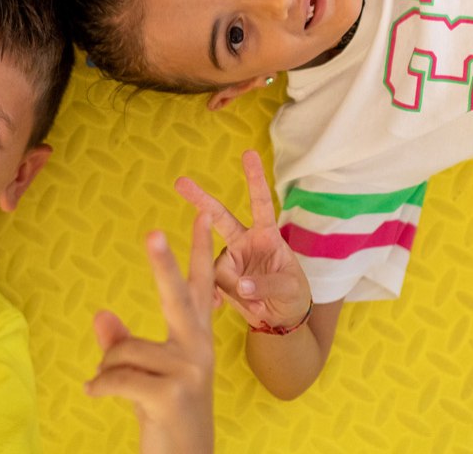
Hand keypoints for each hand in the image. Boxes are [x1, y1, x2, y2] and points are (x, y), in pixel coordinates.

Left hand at [85, 213, 217, 453]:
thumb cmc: (164, 416)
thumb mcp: (144, 375)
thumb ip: (124, 344)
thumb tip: (101, 315)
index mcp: (197, 341)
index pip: (199, 289)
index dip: (200, 253)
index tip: (202, 217)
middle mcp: (199, 351)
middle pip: (177, 297)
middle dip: (163, 264)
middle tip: (153, 232)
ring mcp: (189, 372)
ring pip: (124, 350)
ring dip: (107, 370)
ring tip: (109, 387)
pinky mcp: (172, 394)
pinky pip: (116, 376)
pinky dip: (98, 386)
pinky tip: (94, 394)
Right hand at [174, 150, 313, 331]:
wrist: (281, 318)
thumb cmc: (292, 295)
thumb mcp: (289, 289)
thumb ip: (267, 285)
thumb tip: (240, 285)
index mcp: (267, 236)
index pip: (260, 203)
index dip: (255, 178)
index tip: (248, 153)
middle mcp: (244, 243)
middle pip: (219, 218)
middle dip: (200, 200)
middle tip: (180, 182)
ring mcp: (230, 260)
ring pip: (216, 268)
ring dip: (232, 290)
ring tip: (256, 308)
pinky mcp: (220, 279)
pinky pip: (210, 285)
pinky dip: (219, 298)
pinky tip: (229, 309)